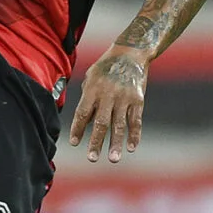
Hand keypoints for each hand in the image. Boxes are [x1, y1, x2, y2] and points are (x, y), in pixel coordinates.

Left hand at [67, 45, 150, 162]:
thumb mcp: (91, 77)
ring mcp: (124, 98)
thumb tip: (85, 122)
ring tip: (113, 159)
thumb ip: (87, 98)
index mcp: (93, 89)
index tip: (74, 143)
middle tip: (92, 158)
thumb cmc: (106, 67)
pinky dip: (134, 134)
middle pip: (101, 122)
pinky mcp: (138, 99)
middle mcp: (108, 95)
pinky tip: (131, 147)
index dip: (78, 129)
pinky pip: (136, 120)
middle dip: (96, 142)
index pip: (83, 113)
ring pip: (119, 124)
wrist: (131, 53)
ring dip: (116, 143)